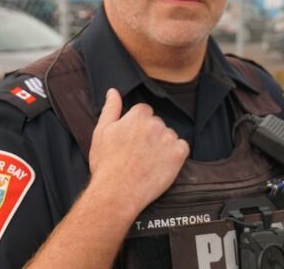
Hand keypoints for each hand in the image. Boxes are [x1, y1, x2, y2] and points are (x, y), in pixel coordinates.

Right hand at [88, 88, 189, 215]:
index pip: (144, 112)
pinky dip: (175, 155)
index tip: (131, 141)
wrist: (117, 192)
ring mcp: (168, 138)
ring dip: (162, 145)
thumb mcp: (101, 132)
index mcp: (138, 115)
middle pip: (157, 124)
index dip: (136, 127)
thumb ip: (111, 109)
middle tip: (138, 154)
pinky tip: (161, 165)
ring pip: (169, 136)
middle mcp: (155, 123)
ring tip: (148, 162)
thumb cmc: (106, 164)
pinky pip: (182, 148)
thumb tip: (113, 92)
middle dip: (150, 135)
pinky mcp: (179, 154)